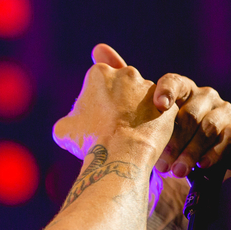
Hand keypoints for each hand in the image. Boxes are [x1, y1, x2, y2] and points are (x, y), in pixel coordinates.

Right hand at [52, 57, 175, 163]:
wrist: (120, 156)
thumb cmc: (89, 141)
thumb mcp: (63, 129)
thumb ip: (70, 118)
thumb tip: (71, 124)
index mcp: (100, 73)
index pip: (98, 82)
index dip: (95, 101)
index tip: (95, 117)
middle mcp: (127, 74)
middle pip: (122, 86)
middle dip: (118, 102)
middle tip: (111, 126)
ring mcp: (149, 89)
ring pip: (142, 99)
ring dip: (137, 112)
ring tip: (128, 135)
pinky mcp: (167, 106)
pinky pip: (158, 115)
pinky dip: (152, 125)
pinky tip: (142, 139)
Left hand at [91, 44, 230, 177]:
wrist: (174, 172)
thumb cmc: (150, 141)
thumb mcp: (130, 113)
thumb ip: (118, 82)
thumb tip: (98, 48)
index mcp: (180, 88)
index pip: (174, 81)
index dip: (167, 92)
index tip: (158, 106)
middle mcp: (204, 95)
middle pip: (191, 111)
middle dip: (173, 139)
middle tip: (159, 162)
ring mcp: (224, 111)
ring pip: (209, 127)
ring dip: (190, 151)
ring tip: (174, 170)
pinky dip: (216, 153)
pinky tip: (201, 166)